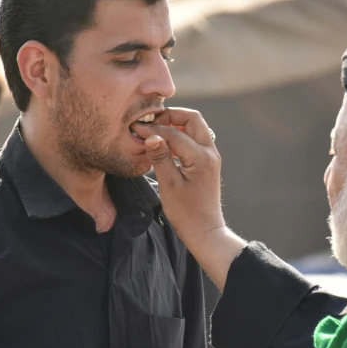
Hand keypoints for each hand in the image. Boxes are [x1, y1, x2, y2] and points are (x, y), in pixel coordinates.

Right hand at [132, 108, 245, 289]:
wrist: (205, 231)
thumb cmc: (186, 213)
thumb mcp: (169, 185)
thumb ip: (160, 158)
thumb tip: (151, 136)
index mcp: (201, 157)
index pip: (174, 133)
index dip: (153, 129)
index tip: (135, 128)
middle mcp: (210, 152)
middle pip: (193, 119)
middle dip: (171, 116)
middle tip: (150, 123)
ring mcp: (211, 157)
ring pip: (195, 128)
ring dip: (176, 125)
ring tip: (155, 132)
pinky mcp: (207, 162)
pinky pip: (195, 139)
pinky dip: (180, 136)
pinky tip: (164, 144)